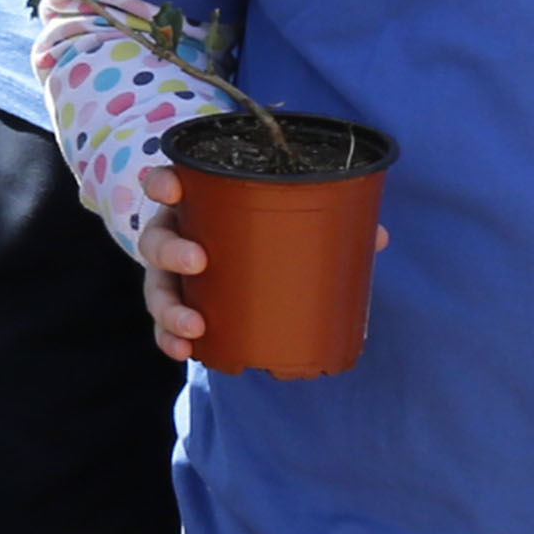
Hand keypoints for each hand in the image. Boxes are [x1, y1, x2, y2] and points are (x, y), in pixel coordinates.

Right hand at [122, 161, 377, 363]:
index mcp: (197, 201)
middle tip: (200, 261)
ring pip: (156, 287)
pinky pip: (166, 325)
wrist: (241, 253)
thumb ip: (327, 220)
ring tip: (196, 327)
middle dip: (172, 251)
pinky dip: (170, 339)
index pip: (168, 182)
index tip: (173, 189)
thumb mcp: (286, 215)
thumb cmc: (263, 226)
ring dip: (170, 309)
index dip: (164, 182)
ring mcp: (172, 273)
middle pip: (156, 238)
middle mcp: (177, 234)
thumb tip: (377, 237)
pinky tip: (186, 352)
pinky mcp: (179, 306)